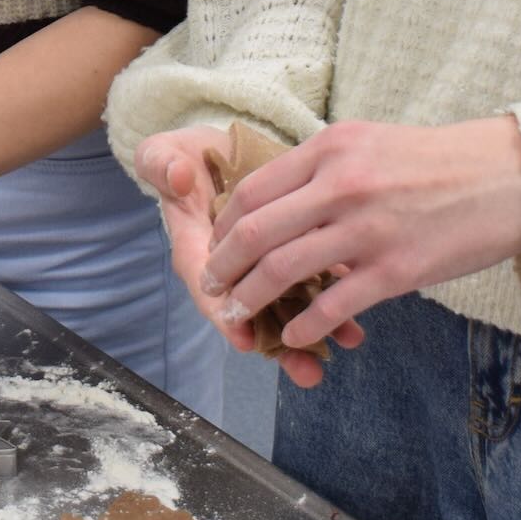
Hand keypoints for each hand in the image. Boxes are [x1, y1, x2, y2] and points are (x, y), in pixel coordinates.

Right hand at [132, 127, 360, 389]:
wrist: (217, 149)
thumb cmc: (186, 158)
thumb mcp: (165, 155)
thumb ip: (161, 164)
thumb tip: (178, 177)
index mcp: (195, 244)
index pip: (208, 282)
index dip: (223, 311)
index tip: (244, 337)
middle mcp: (233, 264)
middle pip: (254, 307)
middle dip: (279, 340)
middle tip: (306, 370)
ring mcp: (264, 261)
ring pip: (287, 302)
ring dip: (315, 328)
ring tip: (347, 345)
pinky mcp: (293, 249)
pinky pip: (313, 282)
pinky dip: (335, 303)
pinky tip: (358, 324)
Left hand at [199, 117, 520, 358]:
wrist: (512, 175)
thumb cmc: (443, 161)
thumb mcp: (372, 142)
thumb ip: (326, 168)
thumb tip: (283, 201)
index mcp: (332, 148)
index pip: (254, 190)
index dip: (225, 226)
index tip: (217, 246)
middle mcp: (342, 184)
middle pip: (257, 232)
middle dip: (224, 266)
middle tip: (213, 287)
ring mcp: (367, 228)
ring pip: (284, 271)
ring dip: (252, 299)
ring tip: (240, 316)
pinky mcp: (396, 269)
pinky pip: (332, 306)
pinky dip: (303, 325)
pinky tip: (293, 335)